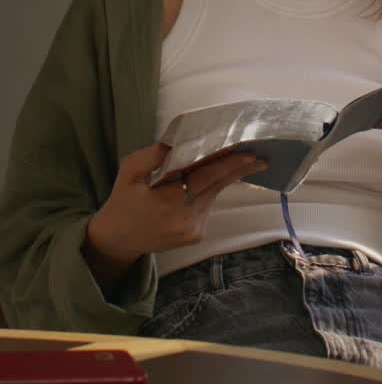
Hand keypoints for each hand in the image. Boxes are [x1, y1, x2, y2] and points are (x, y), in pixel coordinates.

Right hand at [84, 142, 266, 287]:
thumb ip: (151, 156)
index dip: (229, 164)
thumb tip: (176, 142)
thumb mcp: (128, 172)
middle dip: (239, 169)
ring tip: (227, 161)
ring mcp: (194, 229)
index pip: (207, 177)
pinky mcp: (197, 235)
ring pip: (212, 194)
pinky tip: (195, 187)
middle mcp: (187, 218)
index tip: (250, 154)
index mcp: (169, 201)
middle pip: (218, 185)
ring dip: (217, 178)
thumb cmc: (123, 201)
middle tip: (261, 157)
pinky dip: (206, 192)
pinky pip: (207, 205)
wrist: (118, 240)